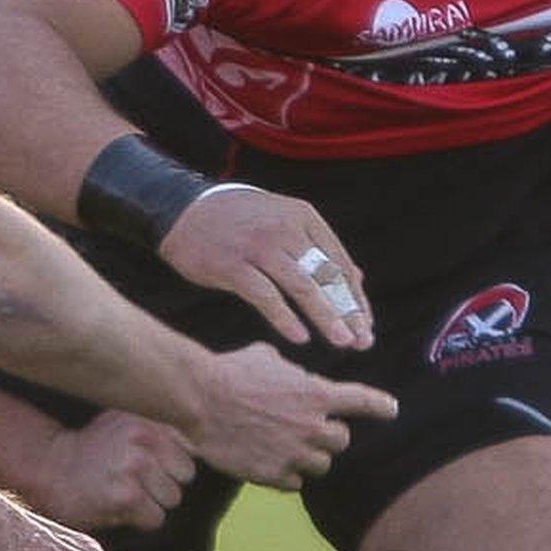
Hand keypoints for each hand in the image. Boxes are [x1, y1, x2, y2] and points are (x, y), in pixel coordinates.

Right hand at [27, 411, 195, 531]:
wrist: (49, 467)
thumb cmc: (91, 446)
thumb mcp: (124, 419)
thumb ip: (159, 424)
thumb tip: (197, 434)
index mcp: (148, 420)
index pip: (191, 447)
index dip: (174, 462)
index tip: (157, 464)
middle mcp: (144, 439)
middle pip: (186, 475)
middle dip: (166, 482)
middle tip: (138, 481)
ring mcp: (135, 467)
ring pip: (172, 498)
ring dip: (153, 502)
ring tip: (126, 491)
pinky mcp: (126, 496)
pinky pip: (156, 518)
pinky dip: (141, 519)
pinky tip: (119, 505)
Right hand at [157, 187, 373, 347]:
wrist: (184, 209)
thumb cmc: (240, 221)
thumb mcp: (285, 221)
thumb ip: (319, 249)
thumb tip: (356, 279)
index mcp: (304, 217)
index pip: (339, 262)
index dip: (355, 297)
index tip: (366, 325)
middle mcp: (286, 230)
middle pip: (326, 276)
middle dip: (348, 311)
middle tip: (363, 340)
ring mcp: (260, 247)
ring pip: (302, 287)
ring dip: (325, 317)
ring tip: (343, 341)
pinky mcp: (233, 266)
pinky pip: (266, 296)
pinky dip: (285, 318)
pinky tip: (300, 337)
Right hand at [181, 342, 397, 489]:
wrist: (202, 399)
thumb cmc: (233, 371)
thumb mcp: (269, 358)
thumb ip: (291, 371)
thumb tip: (292, 374)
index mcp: (316, 394)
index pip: (361, 401)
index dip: (380, 406)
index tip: (392, 410)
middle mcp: (311, 426)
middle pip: (341, 441)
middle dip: (329, 436)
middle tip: (309, 430)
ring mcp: (293, 453)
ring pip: (321, 466)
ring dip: (310, 458)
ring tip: (289, 448)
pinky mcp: (273, 475)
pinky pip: (295, 483)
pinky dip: (288, 475)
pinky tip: (272, 462)